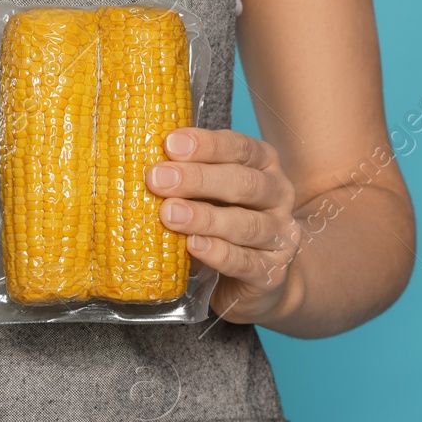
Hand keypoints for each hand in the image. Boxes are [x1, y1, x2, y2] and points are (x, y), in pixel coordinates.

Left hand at [146, 128, 302, 324]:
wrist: (259, 277)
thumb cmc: (224, 221)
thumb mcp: (207, 193)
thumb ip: (186, 177)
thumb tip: (141, 163)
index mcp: (264, 165)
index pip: (240, 148)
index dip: (207, 145)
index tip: (170, 144)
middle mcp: (278, 195)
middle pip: (243, 183)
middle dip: (198, 179)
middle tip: (158, 179)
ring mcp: (280, 235)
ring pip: (245, 224)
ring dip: (204, 218)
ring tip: (169, 214)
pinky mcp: (273, 272)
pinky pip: (246, 262)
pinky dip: (218, 253)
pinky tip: (193, 246)